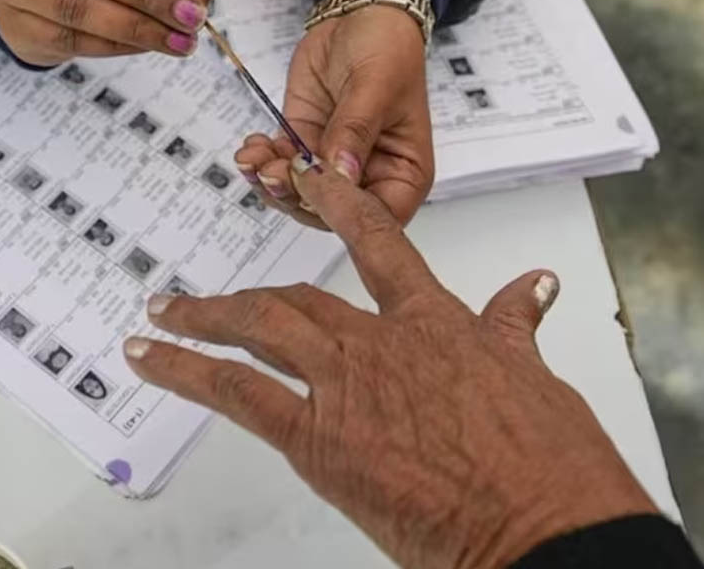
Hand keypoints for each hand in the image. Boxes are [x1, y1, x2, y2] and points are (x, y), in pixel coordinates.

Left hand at [124, 159, 656, 568]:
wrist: (541, 525)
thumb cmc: (549, 465)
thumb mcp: (537, 379)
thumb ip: (516, 326)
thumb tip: (534, 286)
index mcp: (435, 322)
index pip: (378, 241)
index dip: (339, 203)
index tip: (312, 178)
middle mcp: (380, 343)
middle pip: (295, 298)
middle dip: (242, 295)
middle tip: (201, 293)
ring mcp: (345, 387)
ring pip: (258, 331)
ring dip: (201, 318)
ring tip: (162, 313)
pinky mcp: (318, 441)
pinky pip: (238, 393)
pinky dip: (187, 370)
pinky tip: (154, 358)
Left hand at [234, 3, 432, 228]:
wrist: (359, 13)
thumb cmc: (388, 47)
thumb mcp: (375, 87)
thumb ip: (354, 132)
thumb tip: (340, 173)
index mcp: (403, 172)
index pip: (376, 216)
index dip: (344, 214)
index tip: (314, 192)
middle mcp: (368, 174)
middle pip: (329, 211)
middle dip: (295, 196)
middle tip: (272, 173)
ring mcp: (332, 160)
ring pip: (297, 192)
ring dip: (270, 180)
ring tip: (254, 158)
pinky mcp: (304, 141)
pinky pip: (280, 165)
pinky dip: (261, 161)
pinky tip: (251, 147)